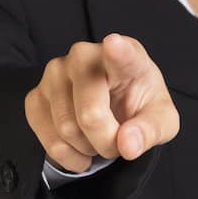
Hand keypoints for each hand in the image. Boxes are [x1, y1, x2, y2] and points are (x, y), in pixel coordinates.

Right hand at [25, 32, 179, 170]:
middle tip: (119, 138)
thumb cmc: (139, 106)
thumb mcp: (161, 121)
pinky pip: (49, 140)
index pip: (121, 54)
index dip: (118, 51)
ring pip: (67, 130)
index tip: (114, 43)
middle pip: (90, 115)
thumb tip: (127, 145)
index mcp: (126, 55)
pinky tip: (81, 146)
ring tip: (100, 136)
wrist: (115, 108)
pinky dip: (68, 155)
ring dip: (89, 148)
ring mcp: (54, 73)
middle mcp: (84, 56)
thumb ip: (150, 131)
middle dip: (107, 141)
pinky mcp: (35, 96)